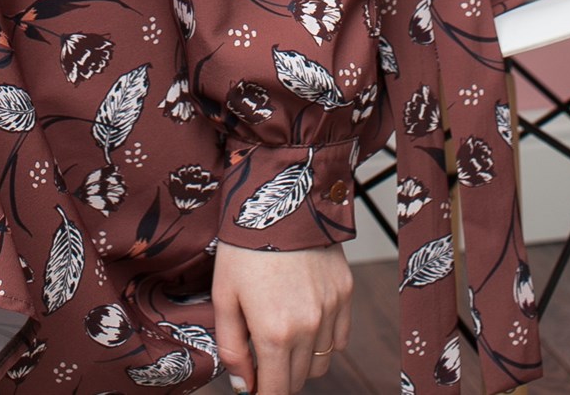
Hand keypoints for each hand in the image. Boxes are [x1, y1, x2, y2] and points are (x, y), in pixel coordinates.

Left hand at [211, 240, 352, 394]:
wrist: (280, 195)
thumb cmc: (244, 244)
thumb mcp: (223, 294)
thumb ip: (231, 346)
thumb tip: (244, 384)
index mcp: (274, 332)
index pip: (275, 391)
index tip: (256, 389)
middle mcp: (308, 327)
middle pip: (298, 381)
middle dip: (279, 378)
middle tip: (262, 359)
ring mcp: (331, 310)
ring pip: (321, 363)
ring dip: (302, 361)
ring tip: (283, 336)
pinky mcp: (345, 292)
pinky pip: (339, 338)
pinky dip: (324, 340)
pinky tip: (304, 320)